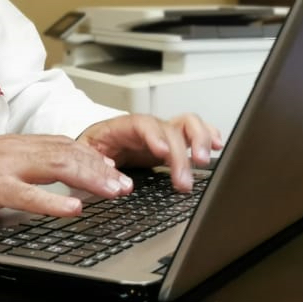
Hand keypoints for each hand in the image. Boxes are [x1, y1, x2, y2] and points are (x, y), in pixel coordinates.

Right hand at [0, 134, 132, 222]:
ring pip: (56, 167)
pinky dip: (53, 201)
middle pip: (67, 153)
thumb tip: (46, 181)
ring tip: (113, 191)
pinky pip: (27, 193)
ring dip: (89, 179)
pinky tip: (74, 208)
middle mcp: (13, 149)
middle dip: (100, 168)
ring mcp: (2, 166)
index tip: (114, 170)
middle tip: (125, 184)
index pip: (62, 144)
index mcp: (14, 145)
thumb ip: (19, 169)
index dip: (93, 157)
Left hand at [77, 113, 221, 190]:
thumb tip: (113, 176)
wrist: (94, 148)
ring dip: (199, 141)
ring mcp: (161, 133)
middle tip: (184, 177)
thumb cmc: (90, 152)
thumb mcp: (85, 157)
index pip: (142, 124)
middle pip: (170, 127)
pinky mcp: (172, 143)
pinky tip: (217, 146)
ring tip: (204, 161)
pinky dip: (208, 136)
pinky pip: (194, 132)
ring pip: (187, 124)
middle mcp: (146, 128)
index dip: (154, 136)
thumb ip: (97, 164)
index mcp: (122, 128)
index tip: (161, 152)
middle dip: (181, 151)